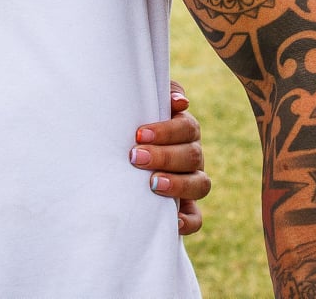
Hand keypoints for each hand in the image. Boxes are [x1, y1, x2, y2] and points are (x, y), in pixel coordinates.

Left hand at [130, 80, 208, 235]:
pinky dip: (186, 221)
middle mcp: (191, 156)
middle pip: (193, 155)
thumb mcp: (139, 105)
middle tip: (135, 157)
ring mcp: (190, 183)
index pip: (187, 128)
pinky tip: (170, 219)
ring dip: (178, 184)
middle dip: (164, 156)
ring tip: (152, 183)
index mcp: (183, 131)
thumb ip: (160, 94)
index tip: (139, 135)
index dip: (167, 131)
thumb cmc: (128, 124)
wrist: (115, 159)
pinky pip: (196, 219)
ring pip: (200, 184)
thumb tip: (181, 102)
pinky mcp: (184, 209)